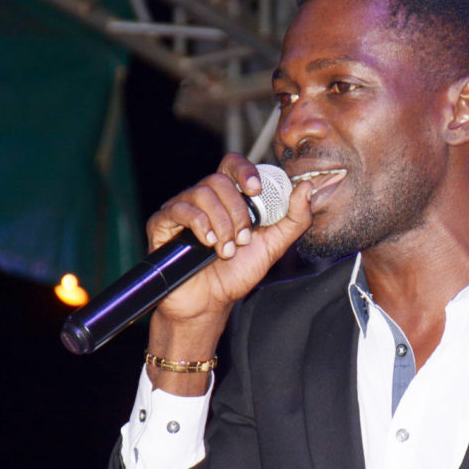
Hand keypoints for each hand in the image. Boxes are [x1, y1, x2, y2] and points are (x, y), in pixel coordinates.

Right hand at [144, 154, 312, 391]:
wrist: (210, 304)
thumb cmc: (237, 273)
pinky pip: (178, 209)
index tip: (256, 190)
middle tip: (243, 239)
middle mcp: (203, 198)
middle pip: (218, 180)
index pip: (233, 165)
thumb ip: (294, 219)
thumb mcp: (274, 246)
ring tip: (226, 250)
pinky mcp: (162, 223)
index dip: (245, 171)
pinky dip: (199, 224)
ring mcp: (181, 209)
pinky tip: (208, 243)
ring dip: (221, 223)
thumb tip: (306, 188)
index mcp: (229, 198)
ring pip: (201, 193)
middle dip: (237, 211)